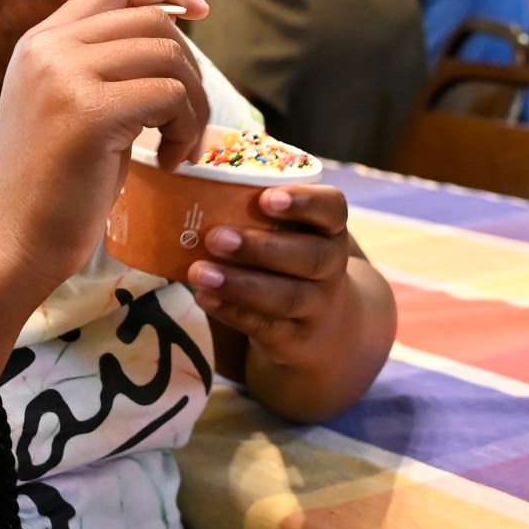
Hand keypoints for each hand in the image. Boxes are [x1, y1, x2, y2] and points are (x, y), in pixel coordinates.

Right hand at [0, 0, 211, 294]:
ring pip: (169, 57)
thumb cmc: (50, 189)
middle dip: (189, 72)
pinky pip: (170, 96)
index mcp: (39, 42)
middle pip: (154, 24)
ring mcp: (64, 75)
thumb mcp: (70, 109)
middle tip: (186, 124)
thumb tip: (172, 39)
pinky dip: (186, 130)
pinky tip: (170, 163)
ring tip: (178, 148)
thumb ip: (103, 68)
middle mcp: (47, 48)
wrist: (9, 243)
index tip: (199, 9)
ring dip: (192, 106)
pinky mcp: (88, 111)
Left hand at [190, 185, 359, 370]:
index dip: (304, 202)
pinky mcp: (296, 340)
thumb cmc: (288, 262)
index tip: (266, 198)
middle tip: (216, 238)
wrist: (322, 325)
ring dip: (240, 284)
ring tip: (199, 273)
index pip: (333, 209)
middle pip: (310, 256)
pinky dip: (232, 311)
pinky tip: (204, 297)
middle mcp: (331, 267)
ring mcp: (317, 307)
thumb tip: (196, 189)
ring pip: (287, 297)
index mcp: (329, 230)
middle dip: (261, 247)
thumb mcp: (288, 235)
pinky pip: (266, 327)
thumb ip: (256, 214)